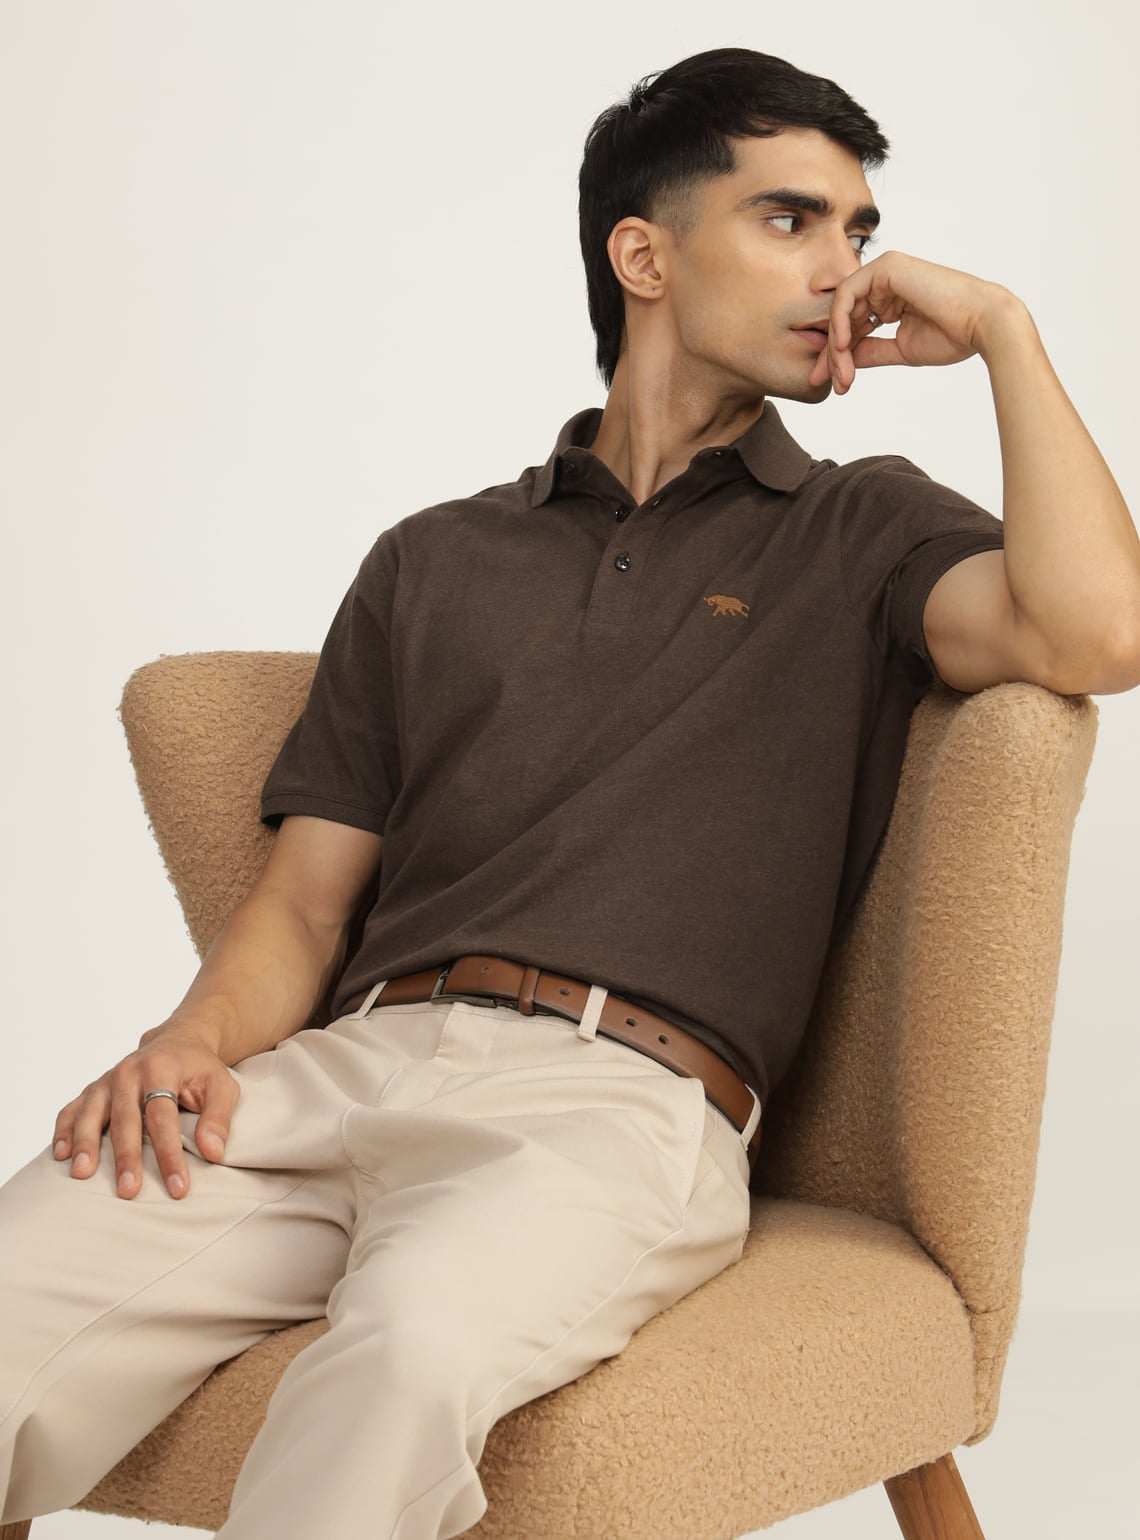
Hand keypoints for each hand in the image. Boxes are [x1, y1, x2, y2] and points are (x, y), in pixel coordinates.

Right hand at [51, 1022, 240, 1199]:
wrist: (177, 1040)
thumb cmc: (200, 1069)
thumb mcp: (221, 1086)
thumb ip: (218, 1118)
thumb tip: (213, 1153)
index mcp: (162, 1068)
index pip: (163, 1117)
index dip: (170, 1154)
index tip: (178, 1187)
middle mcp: (129, 1071)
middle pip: (126, 1119)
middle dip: (126, 1157)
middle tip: (129, 1191)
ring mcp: (107, 1080)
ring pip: (92, 1113)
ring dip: (86, 1144)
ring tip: (83, 1175)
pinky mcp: (93, 1089)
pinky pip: (72, 1109)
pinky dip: (64, 1130)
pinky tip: (61, 1155)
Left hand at [807, 250, 1017, 393]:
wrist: (983, 324)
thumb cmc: (953, 336)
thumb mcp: (900, 349)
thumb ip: (870, 351)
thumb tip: (843, 363)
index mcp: (891, 299)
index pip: (854, 326)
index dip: (841, 356)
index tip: (836, 385)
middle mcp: (886, 283)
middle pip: (845, 319)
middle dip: (835, 354)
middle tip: (834, 384)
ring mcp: (885, 272)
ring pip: (842, 309)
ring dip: (837, 345)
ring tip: (842, 373)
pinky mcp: (886, 268)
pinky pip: (847, 295)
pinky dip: (839, 322)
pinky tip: (842, 346)